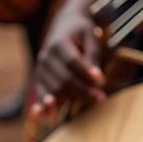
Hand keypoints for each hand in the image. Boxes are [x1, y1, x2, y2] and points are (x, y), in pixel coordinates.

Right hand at [32, 0, 106, 116]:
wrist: (63, 25)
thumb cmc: (81, 31)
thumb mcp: (90, 36)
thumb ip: (92, 55)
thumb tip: (96, 79)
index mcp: (58, 42)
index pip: (72, 61)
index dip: (86, 72)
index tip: (102, 81)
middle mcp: (45, 56)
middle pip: (63, 78)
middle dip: (83, 90)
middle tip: (102, 98)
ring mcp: (40, 68)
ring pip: (55, 89)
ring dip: (73, 98)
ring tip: (94, 101)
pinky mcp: (40, 78)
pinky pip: (42, 93)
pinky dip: (45, 106)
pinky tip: (47, 116)